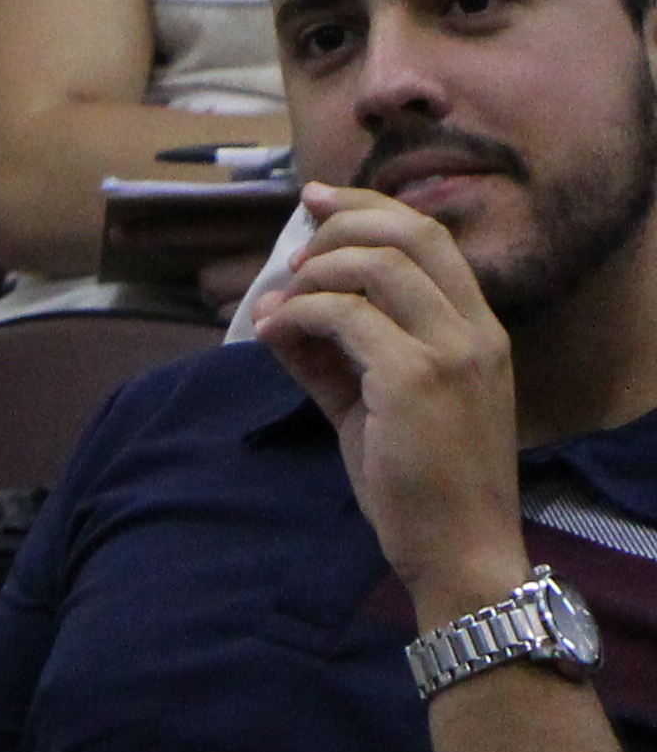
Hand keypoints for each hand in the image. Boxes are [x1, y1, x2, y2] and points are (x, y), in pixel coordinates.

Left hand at [250, 182, 533, 614]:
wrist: (457, 550)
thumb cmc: (419, 482)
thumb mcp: (372, 402)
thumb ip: (331, 354)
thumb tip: (274, 311)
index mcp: (480, 331)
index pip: (432, 239)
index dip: (371, 208)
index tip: (318, 201)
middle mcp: (476, 332)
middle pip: (409, 233)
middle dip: (340, 225)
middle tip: (293, 252)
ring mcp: (451, 352)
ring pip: (374, 265)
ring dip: (312, 274)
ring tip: (280, 304)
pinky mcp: (415, 377)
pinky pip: (343, 315)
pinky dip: (298, 313)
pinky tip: (272, 332)